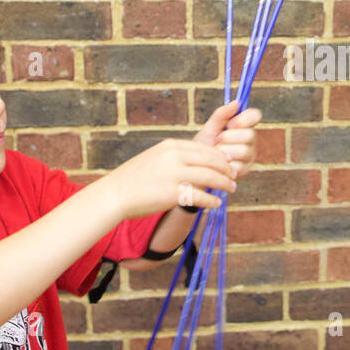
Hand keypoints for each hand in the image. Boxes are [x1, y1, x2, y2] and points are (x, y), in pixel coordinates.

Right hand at [108, 138, 236, 218]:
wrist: (115, 194)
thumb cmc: (135, 179)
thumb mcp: (155, 158)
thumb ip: (175, 158)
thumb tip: (197, 162)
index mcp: (171, 146)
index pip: (204, 148)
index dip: (220, 156)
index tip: (229, 162)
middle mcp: (174, 157)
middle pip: (211, 160)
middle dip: (226, 168)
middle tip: (235, 176)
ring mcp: (174, 174)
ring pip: (210, 176)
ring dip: (224, 183)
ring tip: (231, 189)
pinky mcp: (173, 193)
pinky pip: (200, 196)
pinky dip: (211, 200)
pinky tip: (216, 204)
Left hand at [194, 100, 261, 181]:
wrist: (194, 166)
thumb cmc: (203, 145)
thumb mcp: (210, 128)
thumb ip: (222, 115)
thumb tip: (236, 102)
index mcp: (243, 127)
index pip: (255, 116)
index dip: (244, 119)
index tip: (230, 124)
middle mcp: (250, 141)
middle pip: (250, 135)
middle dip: (229, 137)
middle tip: (217, 140)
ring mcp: (248, 157)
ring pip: (244, 151)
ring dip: (225, 150)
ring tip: (216, 152)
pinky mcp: (244, 171)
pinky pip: (238, 165)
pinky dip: (225, 164)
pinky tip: (218, 164)